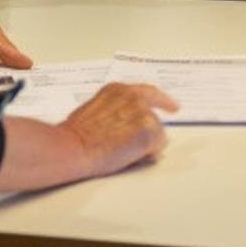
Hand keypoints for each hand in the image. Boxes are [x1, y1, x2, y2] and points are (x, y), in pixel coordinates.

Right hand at [0, 83, 178, 191]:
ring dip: (145, 145)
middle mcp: (133, 97)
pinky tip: (129, 156)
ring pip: (157, 134)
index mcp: (117, 90)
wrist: (72, 147)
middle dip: (146, 133)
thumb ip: (115, 109)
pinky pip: (158, 147)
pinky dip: (147, 154)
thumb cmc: (75, 135)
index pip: (148, 92)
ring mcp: (142, 113)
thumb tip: (124, 123)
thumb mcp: (94, 109)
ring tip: (120, 152)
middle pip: (153, 118)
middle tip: (132, 145)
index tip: (173, 106)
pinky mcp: (148, 131)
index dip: (163, 101)